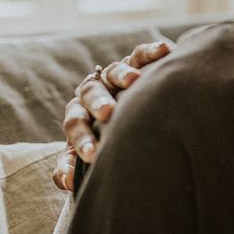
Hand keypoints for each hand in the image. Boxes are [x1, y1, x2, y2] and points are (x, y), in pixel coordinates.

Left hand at [53, 40, 172, 190]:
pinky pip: (140, 55)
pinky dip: (150, 52)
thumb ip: (75, 167)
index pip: (75, 125)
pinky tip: (166, 50)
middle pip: (89, 94)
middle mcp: (93, 94)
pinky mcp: (135, 64)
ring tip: (135, 80)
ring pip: (112, 72)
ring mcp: (113, 78)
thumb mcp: (93, 156)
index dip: (81, 139)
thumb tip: (67, 183)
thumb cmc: (110, 145)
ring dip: (121, 74)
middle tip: (107, 114)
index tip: (91, 155)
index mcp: (81, 117)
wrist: (132, 121)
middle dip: (98, 103)